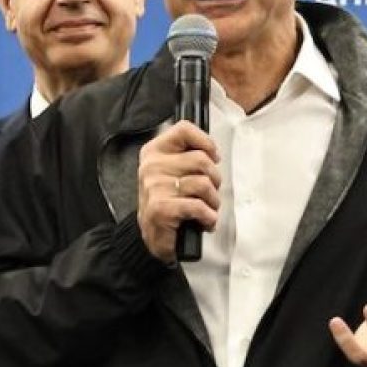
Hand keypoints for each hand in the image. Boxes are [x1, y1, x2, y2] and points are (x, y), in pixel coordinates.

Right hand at [137, 121, 220, 261]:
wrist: (153, 236)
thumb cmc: (168, 201)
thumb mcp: (173, 171)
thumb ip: (188, 155)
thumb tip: (213, 152)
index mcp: (154, 151)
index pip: (184, 129)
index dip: (206, 142)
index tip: (213, 157)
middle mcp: (151, 166)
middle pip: (201, 159)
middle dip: (215, 179)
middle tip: (210, 192)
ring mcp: (154, 187)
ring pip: (204, 183)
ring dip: (213, 201)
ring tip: (207, 209)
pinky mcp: (161, 209)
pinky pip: (198, 206)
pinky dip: (209, 217)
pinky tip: (205, 221)